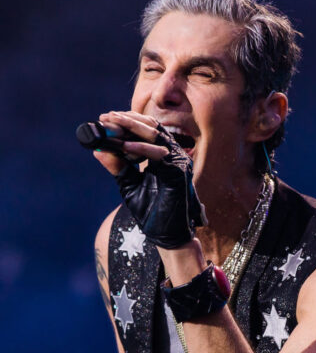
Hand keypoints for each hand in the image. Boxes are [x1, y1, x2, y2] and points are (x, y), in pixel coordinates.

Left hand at [94, 111, 206, 248]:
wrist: (166, 235)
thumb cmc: (151, 212)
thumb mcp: (128, 186)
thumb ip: (118, 167)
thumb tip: (98, 150)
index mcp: (162, 155)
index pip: (145, 129)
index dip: (126, 122)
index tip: (105, 118)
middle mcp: (172, 155)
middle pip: (151, 126)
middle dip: (127, 120)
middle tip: (107, 117)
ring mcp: (178, 161)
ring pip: (156, 134)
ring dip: (133, 127)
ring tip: (114, 123)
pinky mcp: (179, 171)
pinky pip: (158, 154)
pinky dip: (140, 149)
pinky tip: (124, 147)